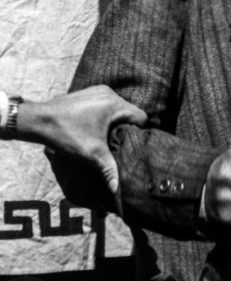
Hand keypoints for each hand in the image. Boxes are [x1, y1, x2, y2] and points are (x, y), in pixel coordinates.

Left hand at [18, 86, 146, 192]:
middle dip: (127, 128)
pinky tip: (96, 129)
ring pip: (117, 108)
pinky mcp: (87, 93)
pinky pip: (105, 104)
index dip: (140, 132)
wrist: (39, 120)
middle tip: (121, 144)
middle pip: (129, 112)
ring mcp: (97, 91)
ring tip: (108, 138)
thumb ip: (109, 169)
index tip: (133, 145)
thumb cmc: (66, 134)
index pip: (141, 116)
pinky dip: (104, 116)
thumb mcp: (91, 153)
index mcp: (114, 104)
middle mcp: (108, 93)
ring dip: (115, 122)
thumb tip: (117, 189)